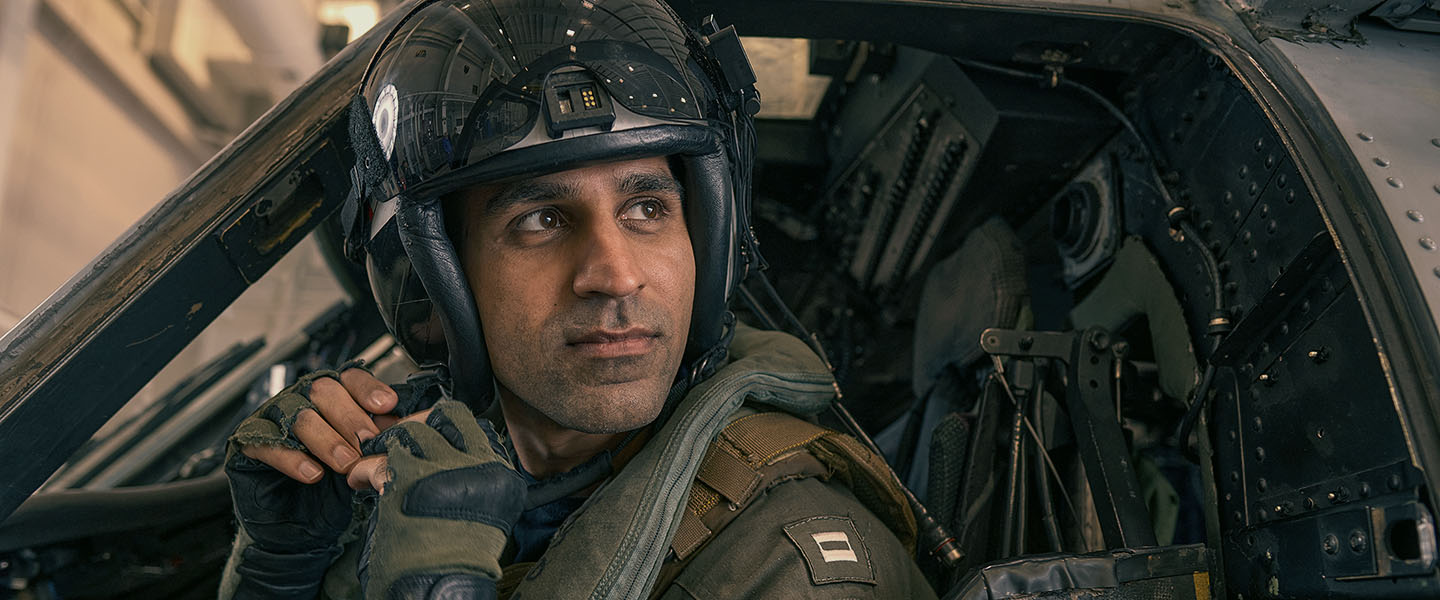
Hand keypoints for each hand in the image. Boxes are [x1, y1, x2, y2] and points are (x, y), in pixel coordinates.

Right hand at [223, 363, 398, 598]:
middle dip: (350, 417)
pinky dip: (292, 458)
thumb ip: (380, 438)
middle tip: (368, 440)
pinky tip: (312, 473)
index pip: (348, 378)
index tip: (387, 405)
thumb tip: (411, 425)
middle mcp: (300, 400)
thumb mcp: (362, 458)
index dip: (367, 388)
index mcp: (331, 396)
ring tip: (346, 462)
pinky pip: (267, 443)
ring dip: (327, 439)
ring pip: (299, 416)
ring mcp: (271, 418)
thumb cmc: (331, 486)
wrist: (296, 527)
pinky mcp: (248, 444)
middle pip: (324, 392)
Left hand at [358, 400, 524, 599]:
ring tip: (378, 464)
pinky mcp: (407, 480)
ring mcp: (443, 469)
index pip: (478, 428)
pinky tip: (360, 482)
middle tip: (404, 442)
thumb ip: (470, 480)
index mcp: (501, 476)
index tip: (433, 439)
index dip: (449, 430)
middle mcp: (478, 466)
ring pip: (412, 431)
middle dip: (422, 424)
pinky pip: (380, 460)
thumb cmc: (457, 564)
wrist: (440, 590)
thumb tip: (445, 456)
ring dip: (391, 444)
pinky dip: (365, 470)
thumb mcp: (482, 516)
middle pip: (449, 416)